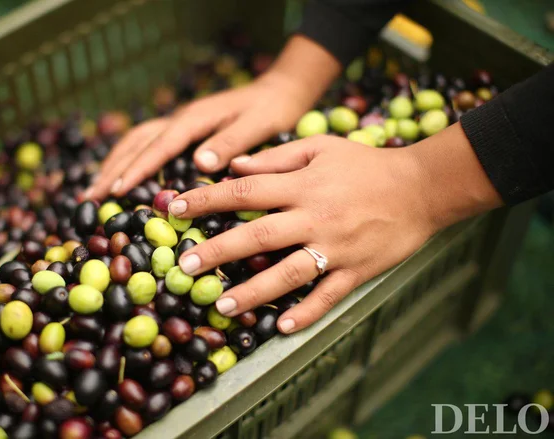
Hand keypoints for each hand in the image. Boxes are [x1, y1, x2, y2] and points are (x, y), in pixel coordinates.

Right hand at [84, 36, 340, 199]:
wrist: (279, 92)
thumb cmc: (272, 111)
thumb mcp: (259, 125)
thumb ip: (232, 142)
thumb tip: (200, 162)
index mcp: (195, 119)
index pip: (159, 145)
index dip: (138, 169)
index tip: (117, 190)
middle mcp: (181, 119)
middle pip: (136, 142)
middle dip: (112, 169)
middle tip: (90, 198)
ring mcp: (179, 123)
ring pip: (136, 141)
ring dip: (114, 164)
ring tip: (94, 190)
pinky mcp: (183, 130)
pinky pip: (147, 143)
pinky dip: (129, 159)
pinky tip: (121, 176)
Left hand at [167, 124, 500, 333]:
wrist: (421, 188)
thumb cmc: (365, 165)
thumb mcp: (320, 148)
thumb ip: (276, 158)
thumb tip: (233, 166)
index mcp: (303, 185)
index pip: (246, 190)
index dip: (207, 199)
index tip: (173, 206)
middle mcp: (315, 216)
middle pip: (259, 235)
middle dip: (218, 250)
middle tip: (184, 266)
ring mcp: (337, 247)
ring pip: (289, 272)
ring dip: (254, 291)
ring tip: (222, 306)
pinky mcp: (357, 270)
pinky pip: (328, 296)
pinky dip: (306, 312)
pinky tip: (281, 327)